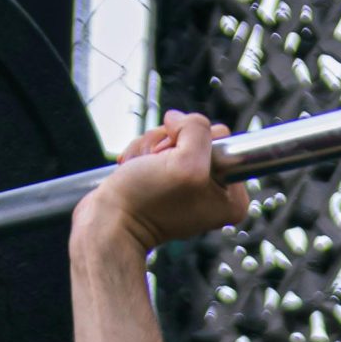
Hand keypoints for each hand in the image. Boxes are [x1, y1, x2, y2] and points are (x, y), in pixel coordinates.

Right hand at [73, 110, 251, 256]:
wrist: (108, 222)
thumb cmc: (144, 203)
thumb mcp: (187, 163)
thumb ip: (197, 130)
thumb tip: (180, 119)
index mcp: (231, 196)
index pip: (221, 139)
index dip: (192, 142)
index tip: (174, 161)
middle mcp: (213, 192)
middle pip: (195, 137)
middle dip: (168, 143)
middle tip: (156, 164)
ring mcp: (188, 185)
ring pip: (173, 139)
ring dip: (151, 146)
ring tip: (142, 167)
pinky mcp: (165, 179)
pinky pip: (157, 147)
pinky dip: (142, 152)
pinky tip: (135, 167)